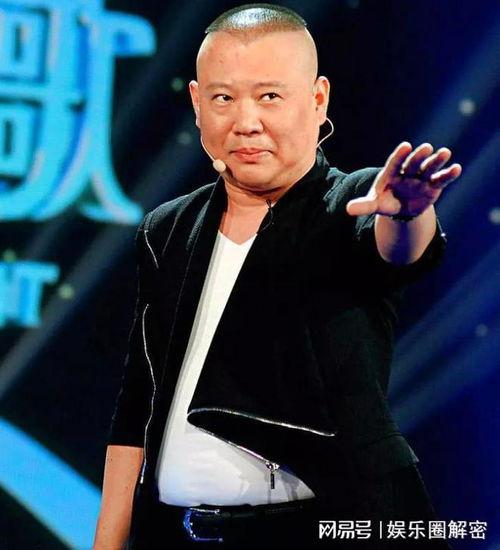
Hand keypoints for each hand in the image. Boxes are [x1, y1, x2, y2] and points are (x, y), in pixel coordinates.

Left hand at [346, 142, 461, 216]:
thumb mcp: (374, 204)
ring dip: (436, 160)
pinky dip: (448, 174)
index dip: (399, 155)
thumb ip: (364, 205)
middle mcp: (407, 172)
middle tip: (426, 147)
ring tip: (445, 152)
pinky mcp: (433, 185)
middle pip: (413, 162)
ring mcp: (421, 177)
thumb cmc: (385, 201)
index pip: (394, 163)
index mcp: (391, 173)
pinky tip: (456, 168)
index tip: (405, 146)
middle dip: (419, 156)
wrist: (401, 208)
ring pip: (429, 167)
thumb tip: (348, 210)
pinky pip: (441, 179)